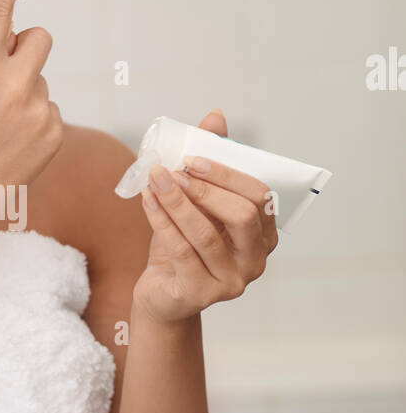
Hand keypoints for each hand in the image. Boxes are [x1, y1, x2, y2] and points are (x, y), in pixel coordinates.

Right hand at [0, 0, 62, 229]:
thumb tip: (9, 57)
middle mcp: (14, 87)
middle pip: (40, 38)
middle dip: (27, 47)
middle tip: (8, 72)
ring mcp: (39, 110)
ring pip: (41, 81)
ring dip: (26, 94)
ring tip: (2, 129)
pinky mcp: (55, 132)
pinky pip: (49, 111)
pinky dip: (35, 123)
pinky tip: (15, 146)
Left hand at [132, 109, 278, 323]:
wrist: (162, 293)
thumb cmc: (184, 244)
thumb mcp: (198, 203)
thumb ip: (210, 164)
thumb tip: (215, 117)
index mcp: (264, 235)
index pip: (259, 196)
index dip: (227, 174)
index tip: (192, 158)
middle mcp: (256, 261)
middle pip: (243, 215)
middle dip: (207, 188)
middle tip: (174, 171)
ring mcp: (232, 282)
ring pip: (207, 234)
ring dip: (177, 202)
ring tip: (155, 179)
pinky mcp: (201, 295)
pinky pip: (181, 252)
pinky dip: (161, 222)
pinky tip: (147, 201)